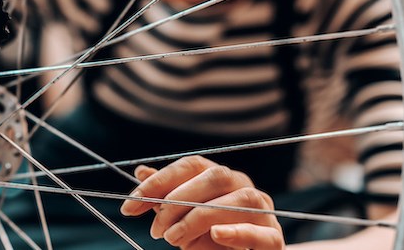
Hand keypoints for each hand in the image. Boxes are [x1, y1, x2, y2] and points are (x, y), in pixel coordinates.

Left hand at [119, 156, 284, 248]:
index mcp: (220, 177)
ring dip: (201, 218)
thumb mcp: (182, 217)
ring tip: (174, 239)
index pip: (191, 165)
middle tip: (155, 230)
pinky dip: (237, 232)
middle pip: (216, 177)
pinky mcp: (273, 239)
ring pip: (241, 200)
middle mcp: (243, 186)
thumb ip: (166, 197)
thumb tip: (141, 171)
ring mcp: (263, 211)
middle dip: (179, 201)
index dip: (159, 181)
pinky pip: (261, 232)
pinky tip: (216, 234)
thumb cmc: (209, 238)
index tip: (130, 205)